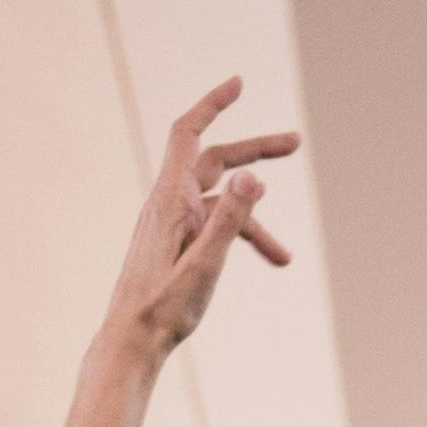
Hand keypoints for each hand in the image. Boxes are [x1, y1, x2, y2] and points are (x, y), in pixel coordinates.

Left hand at [104, 79, 295, 365]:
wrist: (130, 342)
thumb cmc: (163, 308)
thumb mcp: (206, 264)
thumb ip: (231, 219)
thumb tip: (255, 177)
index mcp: (170, 200)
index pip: (189, 133)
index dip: (213, 103)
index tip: (239, 83)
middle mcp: (168, 204)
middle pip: (216, 161)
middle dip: (256, 151)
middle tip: (296, 143)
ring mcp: (171, 223)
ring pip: (220, 202)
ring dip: (255, 218)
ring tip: (287, 258)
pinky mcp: (175, 243)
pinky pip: (214, 226)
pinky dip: (240, 237)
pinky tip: (265, 263)